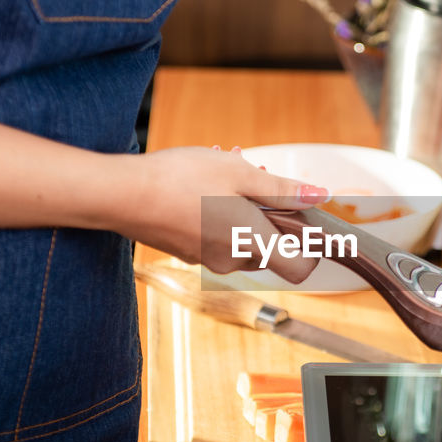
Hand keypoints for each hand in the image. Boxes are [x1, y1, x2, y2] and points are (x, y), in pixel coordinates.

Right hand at [116, 146, 329, 282]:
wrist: (122, 195)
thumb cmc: (181, 179)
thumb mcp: (239, 173)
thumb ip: (282, 189)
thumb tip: (319, 197)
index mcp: (253, 242)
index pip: (300, 268)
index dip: (311, 249)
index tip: (306, 221)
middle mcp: (233, 260)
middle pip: (269, 248)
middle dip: (269, 216)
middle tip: (254, 180)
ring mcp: (207, 259)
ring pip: (241, 240)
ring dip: (241, 212)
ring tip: (223, 177)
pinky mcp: (188, 252)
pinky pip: (216, 238)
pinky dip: (218, 217)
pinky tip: (201, 188)